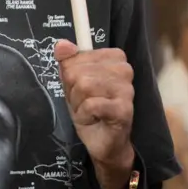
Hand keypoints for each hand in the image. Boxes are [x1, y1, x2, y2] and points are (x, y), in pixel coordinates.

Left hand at [55, 40, 135, 188]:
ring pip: (84, 86)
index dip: (73, 75)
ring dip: (79, 104)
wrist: (104, 143)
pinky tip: (95, 119)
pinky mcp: (124, 108)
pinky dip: (85, 115)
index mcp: (115, 58)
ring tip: (89, 112)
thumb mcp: (73, 84)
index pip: (78, 56)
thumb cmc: (91, 110)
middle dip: (74, 92)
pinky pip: (91, 104)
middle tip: (85, 103)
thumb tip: (61, 45)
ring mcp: (126, 89)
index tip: (81, 87)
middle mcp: (124, 69)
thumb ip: (68, 62)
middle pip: (79, 72)